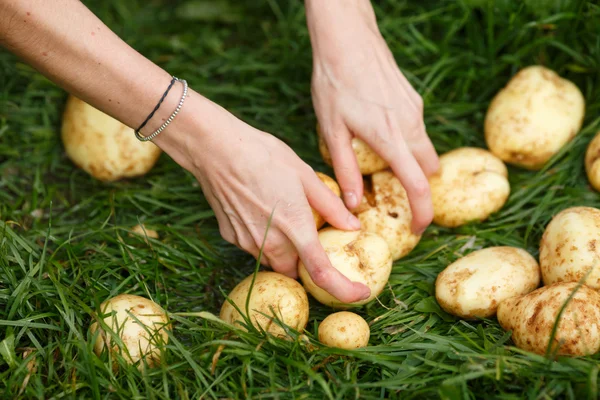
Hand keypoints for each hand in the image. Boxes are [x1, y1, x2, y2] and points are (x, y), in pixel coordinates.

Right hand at [158, 93, 371, 302]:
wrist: (215, 149)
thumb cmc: (263, 156)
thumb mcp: (305, 175)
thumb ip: (331, 205)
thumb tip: (353, 226)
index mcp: (295, 227)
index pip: (322, 273)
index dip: (344, 290)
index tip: (360, 292)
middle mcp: (270, 243)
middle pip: (295, 270)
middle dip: (307, 263)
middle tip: (312, 237)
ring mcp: (247, 242)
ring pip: (274, 259)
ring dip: (285, 249)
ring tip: (284, 214)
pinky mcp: (231, 236)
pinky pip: (255, 246)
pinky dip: (264, 236)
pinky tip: (261, 208)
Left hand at [305, 0, 438, 233]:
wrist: (347, 38)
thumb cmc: (334, 83)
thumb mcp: (332, 130)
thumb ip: (346, 170)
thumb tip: (355, 204)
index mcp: (390, 138)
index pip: (417, 185)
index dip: (422, 212)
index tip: (418, 229)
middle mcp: (411, 125)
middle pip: (428, 169)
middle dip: (418, 188)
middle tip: (396, 198)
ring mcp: (415, 110)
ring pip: (424, 148)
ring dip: (412, 164)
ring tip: (381, 165)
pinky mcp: (413, 99)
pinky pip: (417, 129)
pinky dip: (407, 143)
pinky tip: (380, 134)